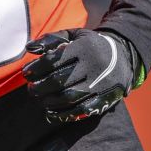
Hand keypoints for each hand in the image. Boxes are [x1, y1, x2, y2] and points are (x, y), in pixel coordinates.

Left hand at [23, 28, 138, 122]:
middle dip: (40, 87)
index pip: (53, 60)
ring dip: (50, 101)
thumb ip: (51, 40)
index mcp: (83, 48)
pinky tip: (51, 113)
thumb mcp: (74, 36)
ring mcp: (100, 84)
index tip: (26, 73)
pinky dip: (64, 114)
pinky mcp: (105, 99)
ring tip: (40, 100)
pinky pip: (82, 111)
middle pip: (59, 80)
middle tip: (31, 89)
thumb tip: (29, 48)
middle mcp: (93, 66)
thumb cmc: (90, 45)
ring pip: (69, 97)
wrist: (124, 56)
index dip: (36, 68)